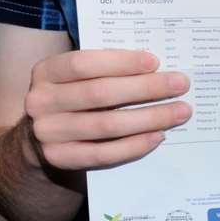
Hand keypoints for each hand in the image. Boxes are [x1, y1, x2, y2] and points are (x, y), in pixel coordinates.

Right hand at [23, 49, 189, 170]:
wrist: (40, 138)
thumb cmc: (71, 98)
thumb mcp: (74, 78)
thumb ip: (103, 70)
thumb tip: (154, 68)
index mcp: (45, 71)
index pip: (83, 64)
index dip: (120, 62)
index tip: (155, 62)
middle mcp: (40, 101)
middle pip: (99, 94)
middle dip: (145, 88)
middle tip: (180, 84)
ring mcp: (48, 133)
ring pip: (106, 125)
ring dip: (149, 117)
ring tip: (179, 111)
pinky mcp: (59, 158)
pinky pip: (104, 153)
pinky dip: (135, 145)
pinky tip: (158, 136)